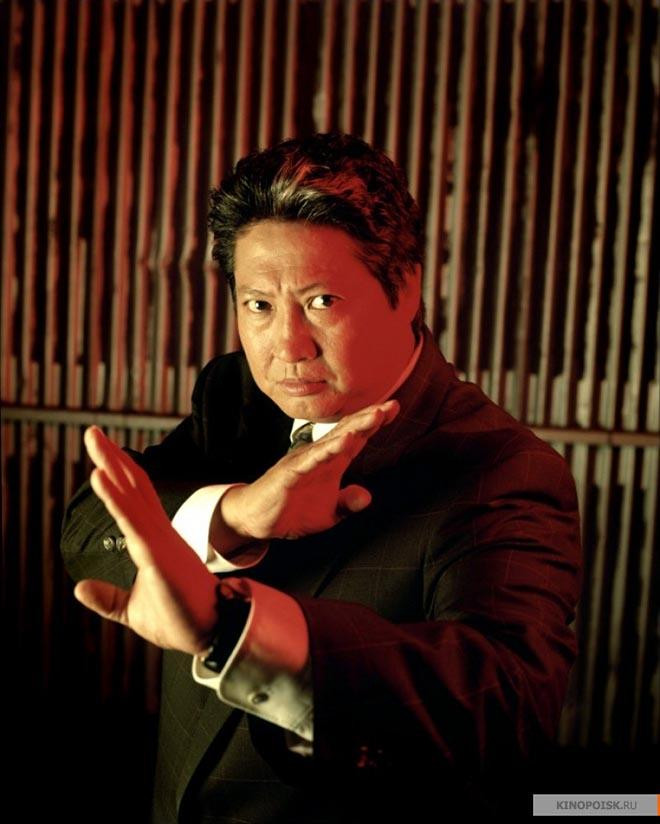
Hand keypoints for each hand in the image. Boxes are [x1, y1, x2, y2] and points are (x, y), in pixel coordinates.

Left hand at [73, 426, 217, 653]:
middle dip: (111, 457)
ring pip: (130, 495)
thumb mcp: (132, 610)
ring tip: (93, 439)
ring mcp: (158, 541)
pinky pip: (131, 521)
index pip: (134, 498)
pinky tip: (99, 478)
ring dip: (110, 465)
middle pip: (133, 486)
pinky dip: (114, 498)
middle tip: (92, 432)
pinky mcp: (157, 555)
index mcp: (155, 541)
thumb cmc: (179, 620)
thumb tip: (79, 587)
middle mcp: (158, 533)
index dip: (119, 473)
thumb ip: (107, 597)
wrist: (210, 634)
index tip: (101, 454)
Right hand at [216, 399, 398, 542]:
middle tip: (391, 405)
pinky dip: (327, 449)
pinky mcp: (290, 472)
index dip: (374, 423)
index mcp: (332, 463)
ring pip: (332, 440)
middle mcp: (319, 456)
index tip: (394, 408)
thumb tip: (367, 497)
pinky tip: (343, 441)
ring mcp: (304, 461)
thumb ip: (347, 504)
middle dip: (369, 418)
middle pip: (348, 431)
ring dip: (354, 427)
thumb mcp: (328, 514)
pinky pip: (311, 459)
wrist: (258, 519)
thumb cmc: (293, 509)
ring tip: (374, 416)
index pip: (356, 438)